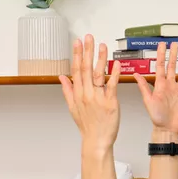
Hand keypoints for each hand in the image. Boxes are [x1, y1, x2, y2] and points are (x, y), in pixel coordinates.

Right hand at [59, 34, 120, 150]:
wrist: (96, 141)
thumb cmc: (87, 125)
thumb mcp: (72, 108)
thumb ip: (67, 90)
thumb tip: (62, 77)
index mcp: (78, 94)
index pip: (76, 70)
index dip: (76, 55)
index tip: (77, 42)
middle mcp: (86, 94)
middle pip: (85, 68)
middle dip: (86, 51)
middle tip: (88, 37)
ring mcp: (98, 98)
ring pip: (98, 74)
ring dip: (100, 58)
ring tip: (102, 45)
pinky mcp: (110, 103)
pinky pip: (112, 85)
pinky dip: (113, 74)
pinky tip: (116, 63)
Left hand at [133, 42, 177, 136]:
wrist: (167, 129)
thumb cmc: (156, 117)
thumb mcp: (148, 101)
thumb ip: (143, 87)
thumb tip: (135, 74)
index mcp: (160, 85)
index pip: (160, 66)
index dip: (161, 55)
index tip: (162, 45)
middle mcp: (170, 86)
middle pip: (173, 66)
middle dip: (174, 55)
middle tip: (175, 44)